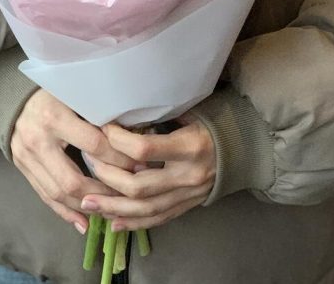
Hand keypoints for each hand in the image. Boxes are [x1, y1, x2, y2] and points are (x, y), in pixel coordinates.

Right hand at [10, 89, 136, 233]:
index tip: (138, 165)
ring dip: (86, 206)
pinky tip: (83, 222)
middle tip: (127, 196)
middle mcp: (39, 142)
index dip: (118, 158)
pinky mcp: (23, 170)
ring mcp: (27, 159)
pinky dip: (65, 212)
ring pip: (58, 194)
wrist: (11, 98)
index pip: (93, 146)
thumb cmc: (51, 92)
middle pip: (72, 180)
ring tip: (111, 210)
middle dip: (103, 192)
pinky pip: (45, 197)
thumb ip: (95, 111)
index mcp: (55, 118)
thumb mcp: (72, 93)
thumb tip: (130, 131)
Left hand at [80, 117, 215, 231]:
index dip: (118, 141)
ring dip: (113, 208)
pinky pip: (158, 219)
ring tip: (88, 204)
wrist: (247, 147)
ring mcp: (188, 195)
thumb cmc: (213, 121)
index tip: (101, 129)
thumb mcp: (191, 110)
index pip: (145, 149)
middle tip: (87, 167)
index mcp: (189, 145)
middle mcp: (188, 174)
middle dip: (108, 179)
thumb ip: (161, 115)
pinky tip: (113, 223)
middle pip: (139, 186)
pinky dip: (134, 223)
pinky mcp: (188, 206)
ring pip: (145, 209)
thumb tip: (124, 113)